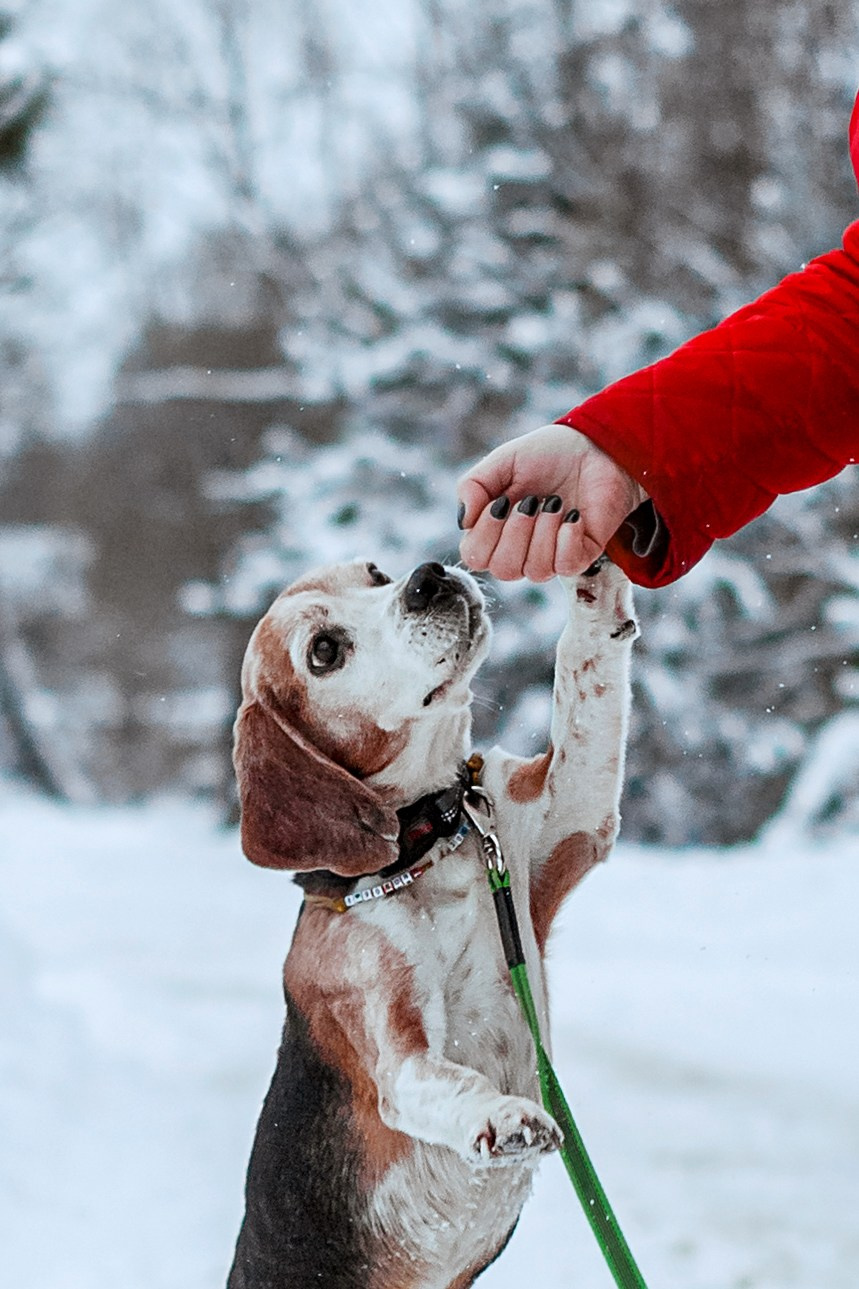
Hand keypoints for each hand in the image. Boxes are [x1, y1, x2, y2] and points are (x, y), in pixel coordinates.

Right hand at [457, 424, 645, 580]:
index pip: (475, 558)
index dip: (485, 533)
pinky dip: (567, 539)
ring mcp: (552, 555)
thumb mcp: (501, 462)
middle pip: (504, 570)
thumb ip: (473, 486)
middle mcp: (521, 550)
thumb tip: (464, 522)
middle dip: (516, 533)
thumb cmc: (546, 456)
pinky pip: (566, 566)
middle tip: (530, 502)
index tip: (501, 501)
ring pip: (535, 571)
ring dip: (543, 533)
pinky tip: (574, 516)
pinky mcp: (582, 554)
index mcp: (497, 532)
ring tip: (554, 503)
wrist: (594, 448)